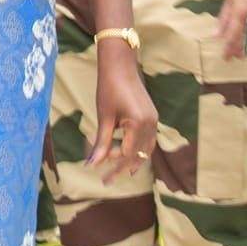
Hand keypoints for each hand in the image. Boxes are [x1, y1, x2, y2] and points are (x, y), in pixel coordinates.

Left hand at [86, 41, 157, 181]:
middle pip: (139, 154)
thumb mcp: (104, 117)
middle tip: (107, 180)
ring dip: (134, 160)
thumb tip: (93, 164)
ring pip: (147, 148)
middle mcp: (151, 123)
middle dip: (122, 168)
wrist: (120, 65)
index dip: (114, 166)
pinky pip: (148, 139)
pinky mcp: (152, 116)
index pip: (128, 154)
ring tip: (121, 173)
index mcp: (139, 123)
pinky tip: (129, 154)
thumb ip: (101, 142)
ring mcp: (154, 119)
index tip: (100, 173)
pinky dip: (139, 149)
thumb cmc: (108, 88)